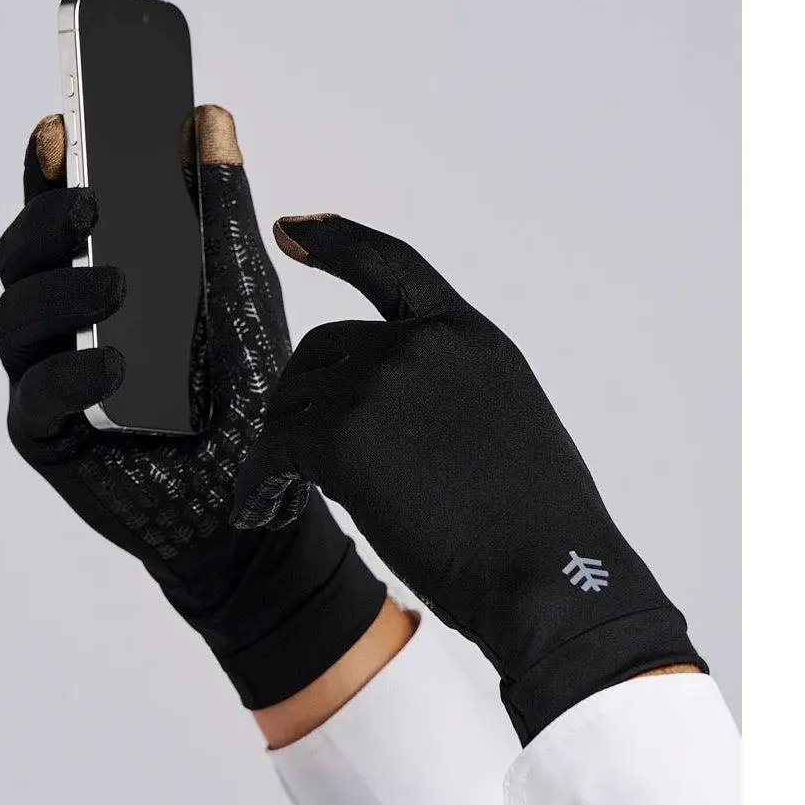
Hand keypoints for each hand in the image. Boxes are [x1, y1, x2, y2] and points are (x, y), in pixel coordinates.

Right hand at [0, 112, 384, 706]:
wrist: (251, 509)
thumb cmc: (245, 400)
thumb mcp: (242, 297)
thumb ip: (220, 215)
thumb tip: (209, 118)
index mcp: (103, 284)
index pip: (61, 219)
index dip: (48, 172)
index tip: (61, 127)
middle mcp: (67, 328)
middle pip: (21, 259)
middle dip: (45, 222)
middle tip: (92, 203)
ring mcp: (51, 381)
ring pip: (16, 318)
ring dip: (61, 293)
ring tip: (117, 284)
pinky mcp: (49, 439)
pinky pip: (38, 395)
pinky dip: (73, 375)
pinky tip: (116, 367)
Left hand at [232, 214, 704, 740]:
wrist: (547, 576)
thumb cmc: (538, 528)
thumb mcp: (505, 427)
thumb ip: (446, 398)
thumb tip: (391, 421)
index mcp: (468, 336)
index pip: (391, 266)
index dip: (335, 243)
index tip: (291, 228)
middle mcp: (420, 344)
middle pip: (322, 351)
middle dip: (302, 401)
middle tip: (292, 455)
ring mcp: (378, 382)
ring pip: (292, 403)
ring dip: (282, 449)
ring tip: (283, 494)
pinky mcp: (341, 435)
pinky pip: (273, 452)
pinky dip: (258, 483)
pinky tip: (257, 511)